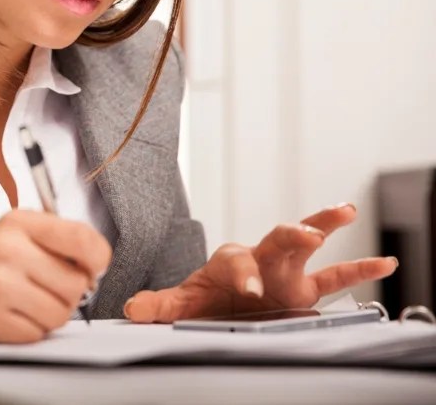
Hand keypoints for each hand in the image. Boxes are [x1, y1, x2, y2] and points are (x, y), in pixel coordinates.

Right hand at [0, 209, 110, 344]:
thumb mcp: (18, 234)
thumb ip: (60, 241)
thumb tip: (98, 268)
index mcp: (19, 222)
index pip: (83, 239)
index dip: (97, 261)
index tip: (89, 268)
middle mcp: (7, 248)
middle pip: (76, 284)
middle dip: (67, 295)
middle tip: (42, 289)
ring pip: (59, 314)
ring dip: (48, 317)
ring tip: (24, 304)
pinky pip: (35, 335)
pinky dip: (27, 332)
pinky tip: (9, 317)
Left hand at [124, 203, 398, 322]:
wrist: (221, 306)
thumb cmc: (206, 299)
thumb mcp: (182, 304)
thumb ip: (159, 305)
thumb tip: (132, 308)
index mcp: (230, 262)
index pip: (236, 262)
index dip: (242, 274)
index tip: (247, 289)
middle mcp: (261, 259)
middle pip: (274, 239)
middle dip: (289, 234)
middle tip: (305, 232)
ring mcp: (285, 271)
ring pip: (306, 242)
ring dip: (323, 223)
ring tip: (346, 209)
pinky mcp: (304, 288)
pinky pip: (337, 276)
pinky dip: (360, 268)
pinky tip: (386, 262)